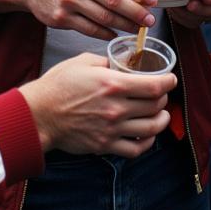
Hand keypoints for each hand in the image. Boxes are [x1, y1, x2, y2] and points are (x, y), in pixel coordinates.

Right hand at [0, 0, 156, 40]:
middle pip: (115, 0)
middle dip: (137, 12)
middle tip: (150, 20)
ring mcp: (68, 0)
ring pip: (105, 17)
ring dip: (125, 25)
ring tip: (137, 28)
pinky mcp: (61, 18)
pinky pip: (90, 29)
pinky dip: (106, 32)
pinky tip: (115, 33)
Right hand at [19, 53, 174, 157]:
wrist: (39, 114)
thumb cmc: (58, 85)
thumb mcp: (83, 61)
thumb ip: (106, 60)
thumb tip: (120, 62)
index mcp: (112, 84)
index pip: (153, 86)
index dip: (168, 82)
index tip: (171, 79)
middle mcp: (116, 108)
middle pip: (155, 106)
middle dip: (163, 98)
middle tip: (162, 93)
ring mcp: (112, 129)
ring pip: (151, 128)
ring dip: (161, 120)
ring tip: (161, 113)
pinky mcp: (105, 145)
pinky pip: (135, 148)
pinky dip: (147, 142)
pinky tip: (148, 134)